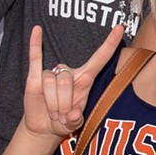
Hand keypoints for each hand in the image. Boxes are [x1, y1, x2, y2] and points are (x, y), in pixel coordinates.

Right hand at [22, 24, 123, 141]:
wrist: (44, 127)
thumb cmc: (64, 121)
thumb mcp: (73, 124)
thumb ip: (75, 120)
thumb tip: (72, 115)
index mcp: (85, 79)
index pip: (100, 58)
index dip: (110, 44)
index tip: (120, 27)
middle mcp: (70, 73)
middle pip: (67, 81)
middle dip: (62, 103)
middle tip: (61, 115)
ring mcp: (52, 74)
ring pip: (50, 82)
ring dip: (50, 102)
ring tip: (52, 111)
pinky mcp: (35, 77)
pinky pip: (35, 57)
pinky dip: (35, 44)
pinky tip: (37, 29)